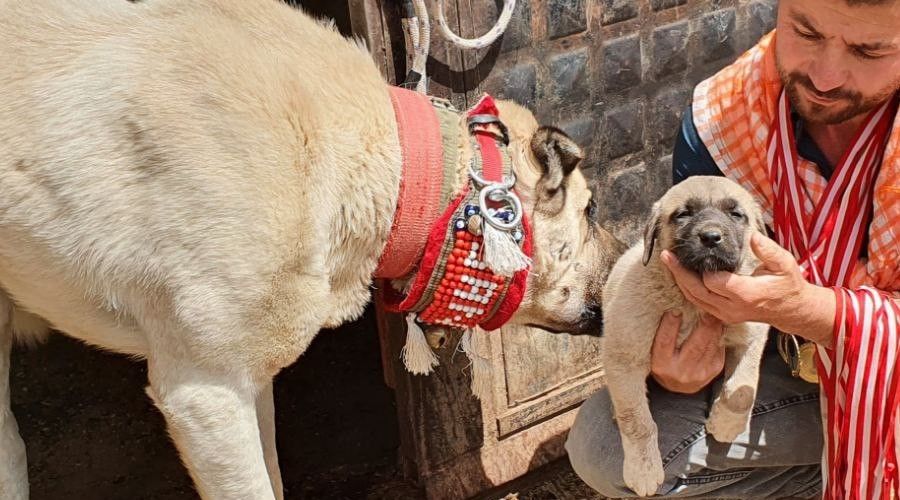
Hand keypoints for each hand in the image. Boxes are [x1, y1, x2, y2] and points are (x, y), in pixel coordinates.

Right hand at [650, 311, 724, 393]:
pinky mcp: (712, 372)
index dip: (670, 325)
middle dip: (703, 326)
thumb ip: (665, 335)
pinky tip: (718, 327)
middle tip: (707, 310)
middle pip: (695, 346)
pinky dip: (718, 337)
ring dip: (715, 329)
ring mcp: (698, 373)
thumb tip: (677, 310)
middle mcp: (680, 371)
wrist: (676, 388)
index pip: (665, 342)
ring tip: (716, 315)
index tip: (675, 310)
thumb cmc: (665, 362)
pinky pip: (717, 351)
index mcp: (661, 364)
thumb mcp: (657, 352)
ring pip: (710, 347)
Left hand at [661, 232, 835, 345]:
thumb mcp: (784, 264)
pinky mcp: (722, 316)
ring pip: (695, 299)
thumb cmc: (788, 284)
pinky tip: (680, 274)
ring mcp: (726, 314)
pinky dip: (688, 289)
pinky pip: (699, 303)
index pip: (714, 283)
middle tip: (667, 255)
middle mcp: (733, 308)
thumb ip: (768, 250)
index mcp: (747, 294)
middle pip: (697, 292)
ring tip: (669, 262)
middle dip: (680, 273)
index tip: (694, 254)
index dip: (703, 269)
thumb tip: (752, 236)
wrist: (791, 310)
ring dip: (680, 281)